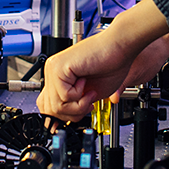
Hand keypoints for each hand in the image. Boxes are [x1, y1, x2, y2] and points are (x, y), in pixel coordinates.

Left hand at [36, 0, 168, 120]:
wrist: (120, 47)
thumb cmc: (111, 65)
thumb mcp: (88, 95)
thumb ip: (73, 105)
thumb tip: (62, 120)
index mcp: (58, 76)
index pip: (48, 106)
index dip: (66, 115)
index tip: (83, 109)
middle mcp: (52, 71)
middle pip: (50, 110)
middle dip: (73, 114)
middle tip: (89, 103)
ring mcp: (53, 68)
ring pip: (56, 106)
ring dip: (78, 106)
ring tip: (90, 93)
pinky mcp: (58, 67)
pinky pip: (64, 96)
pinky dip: (79, 96)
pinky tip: (87, 82)